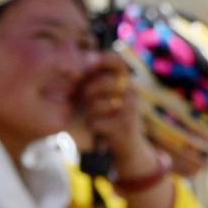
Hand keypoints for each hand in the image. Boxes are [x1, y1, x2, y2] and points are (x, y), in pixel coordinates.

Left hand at [73, 54, 155, 172]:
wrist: (129, 148)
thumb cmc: (109, 117)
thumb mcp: (103, 95)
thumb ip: (92, 78)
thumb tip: (74, 62)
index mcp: (126, 79)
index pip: (116, 60)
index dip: (99, 61)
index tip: (87, 69)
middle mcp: (133, 91)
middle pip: (104, 82)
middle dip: (88, 93)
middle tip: (87, 100)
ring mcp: (131, 109)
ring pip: (97, 104)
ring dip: (90, 113)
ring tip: (95, 117)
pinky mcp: (125, 127)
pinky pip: (96, 123)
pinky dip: (93, 127)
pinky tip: (100, 130)